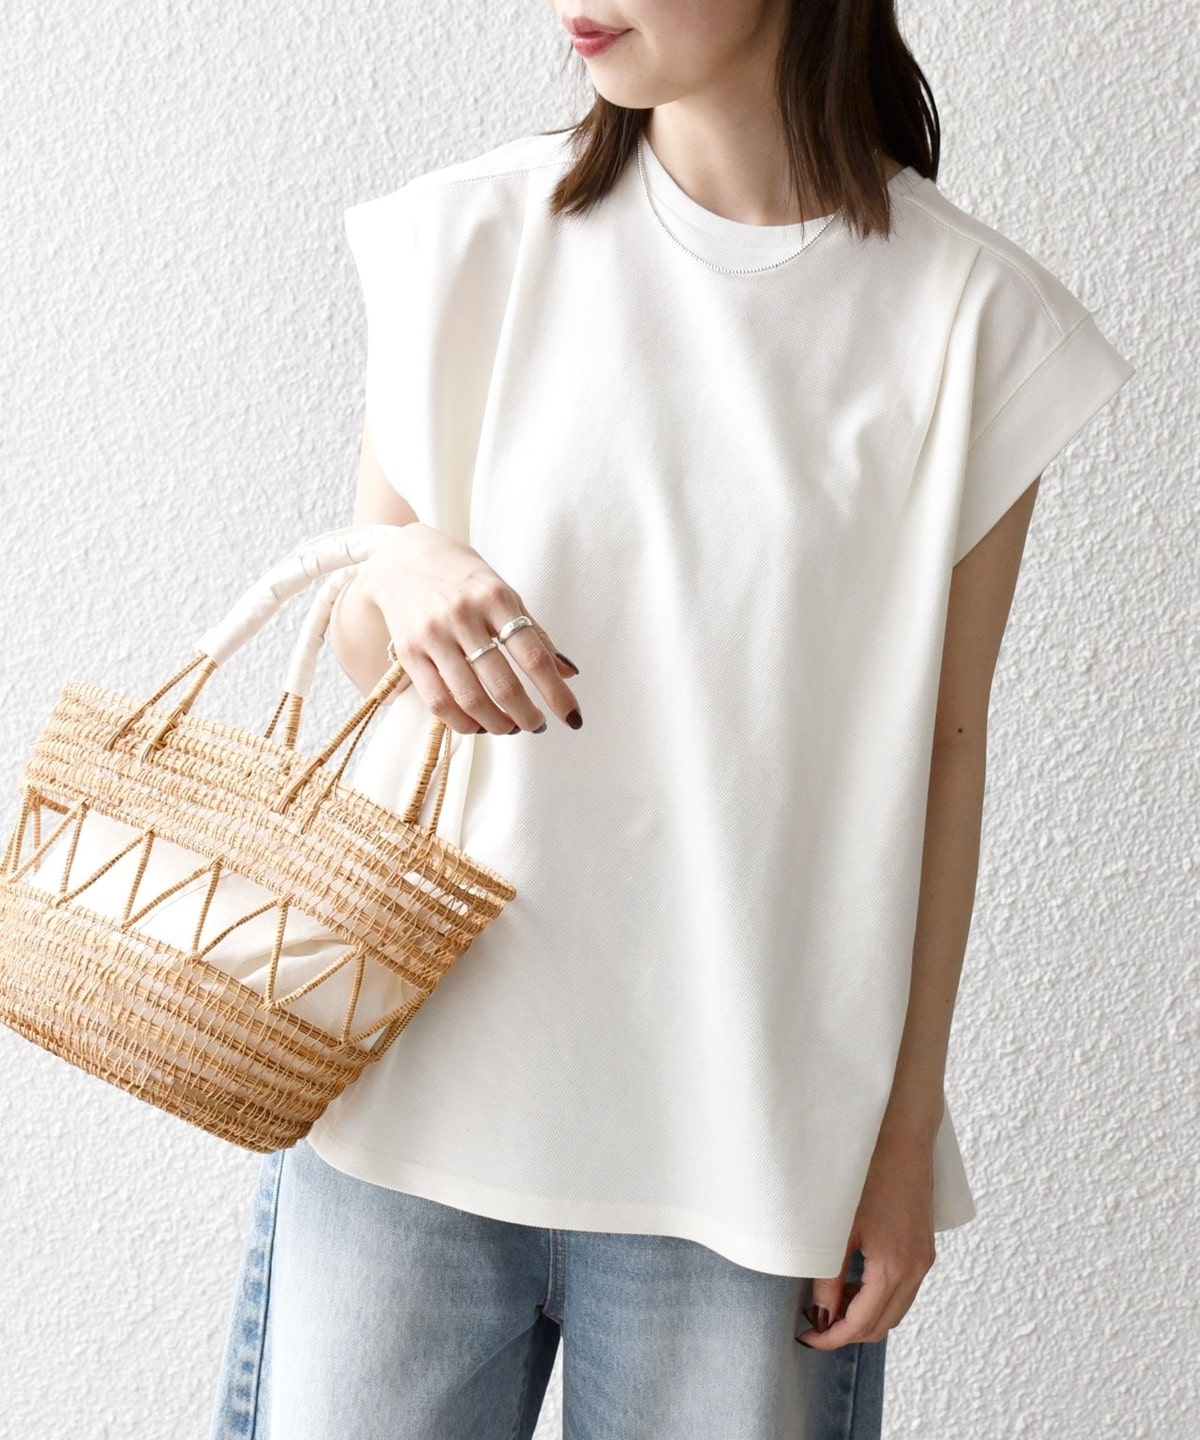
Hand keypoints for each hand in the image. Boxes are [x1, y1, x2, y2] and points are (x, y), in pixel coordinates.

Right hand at [360, 523, 582, 735]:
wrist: (401, 558)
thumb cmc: (462, 579)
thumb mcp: (503, 593)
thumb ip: (535, 633)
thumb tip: (568, 673)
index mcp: (496, 598)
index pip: (534, 656)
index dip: (556, 693)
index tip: (572, 718)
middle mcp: (463, 615)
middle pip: (503, 684)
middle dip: (526, 715)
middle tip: (537, 725)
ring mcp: (433, 635)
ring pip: (470, 698)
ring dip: (496, 723)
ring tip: (509, 727)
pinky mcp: (408, 652)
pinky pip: (437, 701)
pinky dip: (462, 722)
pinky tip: (477, 724)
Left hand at [797, 1129, 936, 1348]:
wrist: (902, 1137)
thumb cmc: (868, 1173)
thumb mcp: (841, 1228)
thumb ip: (830, 1276)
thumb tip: (822, 1313)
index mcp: (894, 1268)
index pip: (861, 1324)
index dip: (832, 1337)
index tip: (807, 1336)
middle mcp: (915, 1270)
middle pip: (882, 1325)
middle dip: (848, 1331)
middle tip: (815, 1323)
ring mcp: (924, 1260)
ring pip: (895, 1310)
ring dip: (865, 1315)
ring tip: (830, 1302)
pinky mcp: (924, 1249)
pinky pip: (904, 1290)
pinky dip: (880, 1297)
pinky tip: (854, 1280)